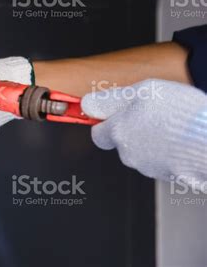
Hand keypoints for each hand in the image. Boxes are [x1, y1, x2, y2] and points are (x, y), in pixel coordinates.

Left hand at [81, 79, 206, 189]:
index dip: (106, 123)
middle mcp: (129, 153)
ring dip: (150, 140)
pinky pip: (161, 162)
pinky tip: (179, 139)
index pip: (98, 134)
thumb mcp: (141, 92)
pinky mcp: (167, 176)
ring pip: (141, 152)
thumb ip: (109, 100)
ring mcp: (148, 166)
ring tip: (170, 125)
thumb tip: (87, 105)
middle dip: (131, 130)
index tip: (115, 114)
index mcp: (118, 132)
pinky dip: (167, 152)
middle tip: (150, 115)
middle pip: (121, 143)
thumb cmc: (180, 113)